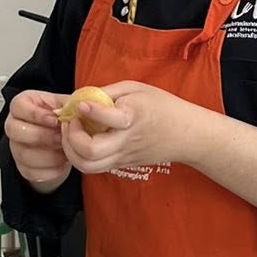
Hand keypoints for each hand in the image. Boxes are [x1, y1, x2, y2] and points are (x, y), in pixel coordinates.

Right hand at [3, 89, 71, 192]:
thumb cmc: (60, 120)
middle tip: (61, 137)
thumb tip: (80, 107)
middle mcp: (14, 125)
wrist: (61, 140)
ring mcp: (16, 148)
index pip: (19, 106)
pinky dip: (51, 169)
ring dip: (49, 154)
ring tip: (65, 150)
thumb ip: (70, 105)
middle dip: (42, 135)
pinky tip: (62, 161)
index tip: (55, 119)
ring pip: (24, 153)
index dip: (36, 114)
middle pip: (15, 130)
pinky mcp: (22, 167)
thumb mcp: (66, 106)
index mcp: (22, 105)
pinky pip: (32, 171)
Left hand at [59, 80, 205, 177]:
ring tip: (72, 134)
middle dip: (71, 137)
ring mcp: (123, 157)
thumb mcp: (136, 88)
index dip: (89, 110)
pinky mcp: (122, 165)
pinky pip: (94, 167)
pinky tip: (82, 141)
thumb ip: (107, 92)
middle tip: (70, 122)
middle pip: (90, 152)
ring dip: (71, 151)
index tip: (81, 105)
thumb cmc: (163, 107)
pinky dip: (81, 157)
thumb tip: (81, 97)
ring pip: (87, 166)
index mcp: (133, 117)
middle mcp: (126, 141)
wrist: (187, 134)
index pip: (108, 118)